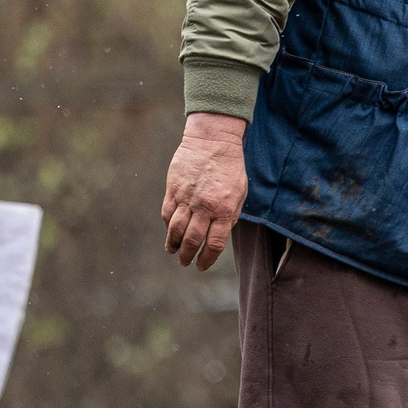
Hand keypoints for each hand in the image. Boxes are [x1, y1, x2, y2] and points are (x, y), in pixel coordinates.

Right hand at [162, 112, 248, 270]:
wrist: (213, 140)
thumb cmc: (230, 168)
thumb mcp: (240, 194)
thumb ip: (230, 216)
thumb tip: (218, 235)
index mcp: (224, 211)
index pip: (215, 244)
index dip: (207, 259)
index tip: (201, 266)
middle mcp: (205, 208)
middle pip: (193, 241)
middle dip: (187, 256)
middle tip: (185, 262)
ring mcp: (187, 199)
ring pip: (176, 230)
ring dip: (173, 244)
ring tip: (173, 251)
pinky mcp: (173, 190)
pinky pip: (167, 213)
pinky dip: (167, 225)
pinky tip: (169, 230)